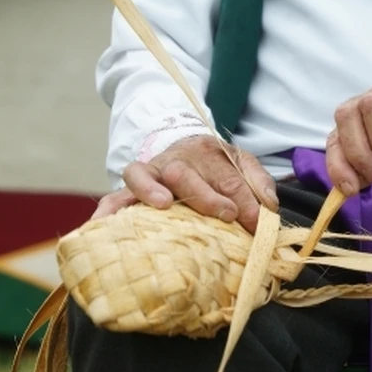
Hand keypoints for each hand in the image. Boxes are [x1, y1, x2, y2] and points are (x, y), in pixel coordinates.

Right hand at [90, 136, 276, 232]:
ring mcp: (150, 172)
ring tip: (163, 205)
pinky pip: (114, 195)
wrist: (182, 148)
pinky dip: (107, 209)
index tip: (256, 222)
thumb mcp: (242, 164)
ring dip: (151, 190)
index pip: (227, 176)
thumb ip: (258, 182)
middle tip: (224, 214)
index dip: (244, 199)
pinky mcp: (130, 188)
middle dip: (205, 195)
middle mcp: (176, 160)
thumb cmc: (215, 166)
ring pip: (143, 173)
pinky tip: (102, 224)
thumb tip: (269, 207)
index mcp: (208, 153)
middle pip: (185, 173)